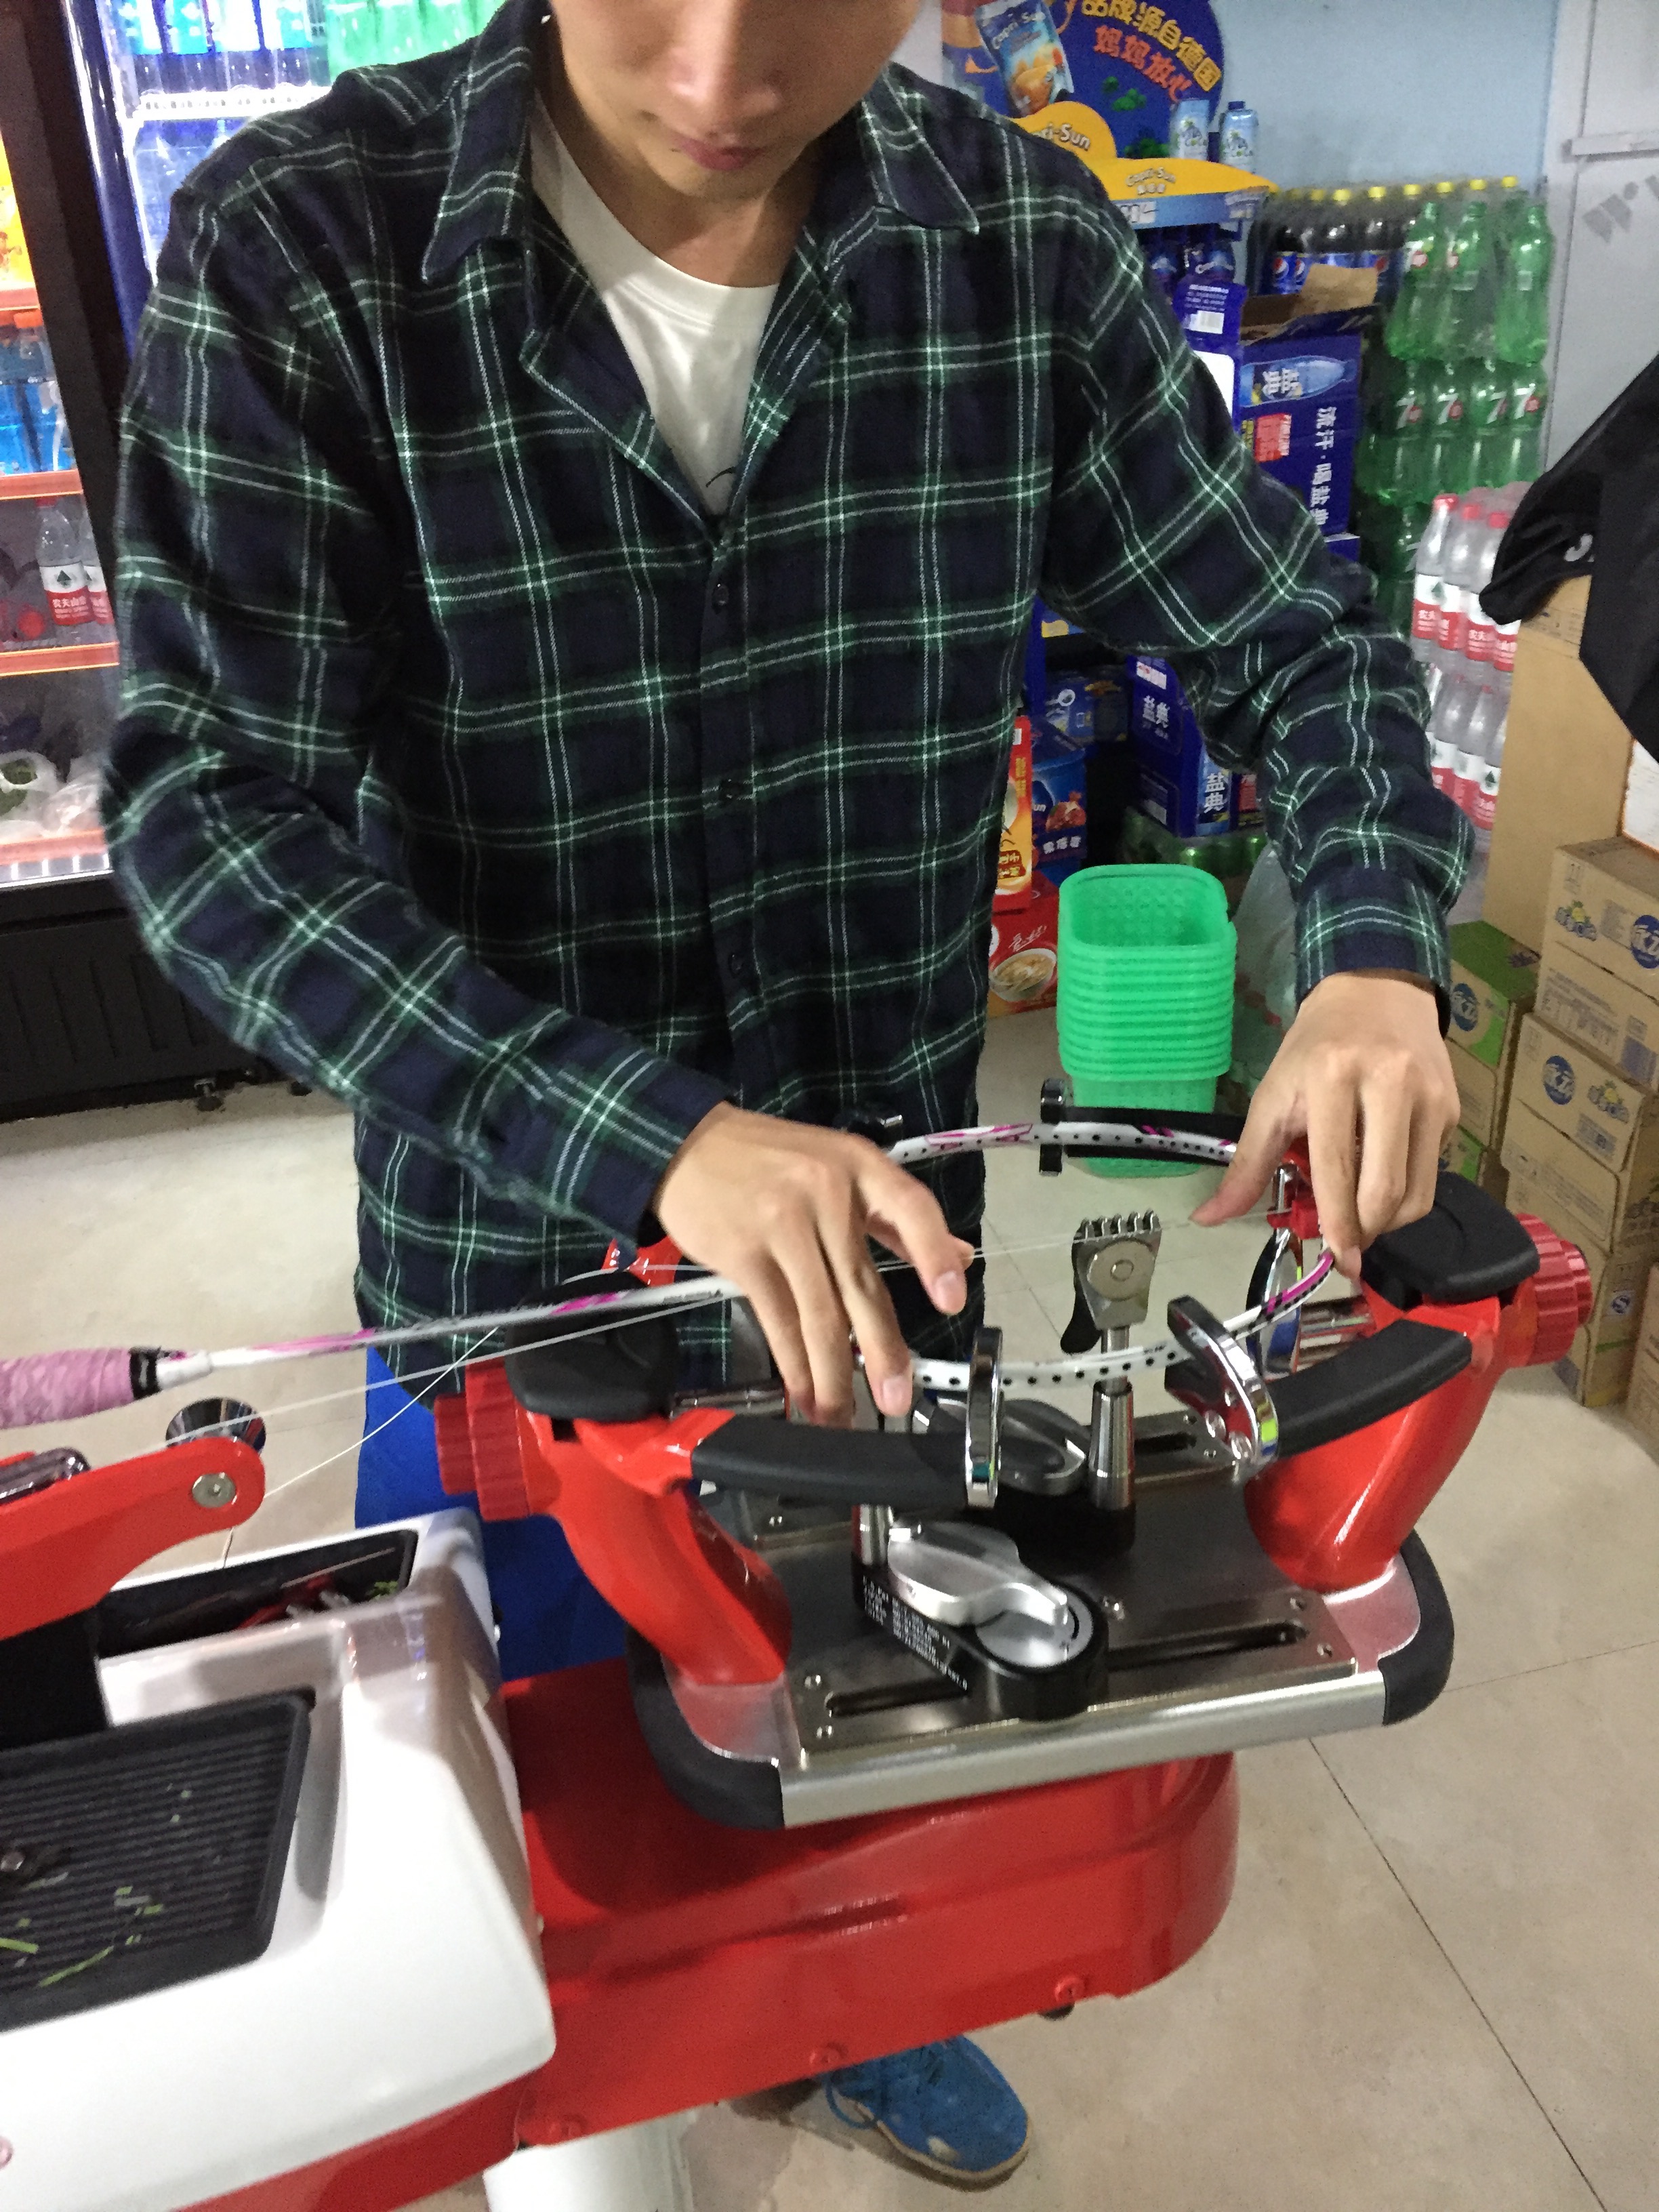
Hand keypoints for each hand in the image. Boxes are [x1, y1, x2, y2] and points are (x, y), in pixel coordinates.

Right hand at [653, 1104, 973, 1426]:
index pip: (910, 1211)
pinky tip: (803, 1390)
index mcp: (859, 1167)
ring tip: (842, 1412)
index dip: (932, 1257)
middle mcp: (825, 1194)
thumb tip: (959, 1256)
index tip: (952, 1302)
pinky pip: (777, 1319)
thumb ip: (896, 1216)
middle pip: (861, 1284)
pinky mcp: (744, 1254)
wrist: (685, 1145)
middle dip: (882, 1350)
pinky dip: (793, 1363)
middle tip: (895, 1397)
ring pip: (818, 1313)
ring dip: (832, 1374)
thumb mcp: (840, 1166)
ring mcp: (781, 1225)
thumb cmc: (769, 1158)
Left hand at [1192, 971, 1459, 1278]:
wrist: (1376, 990)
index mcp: (1334, 1076)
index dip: (1339, 1223)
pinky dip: (1404, 1192)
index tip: (1338, 1260)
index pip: (1338, 1167)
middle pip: (1385, 1190)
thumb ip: (1247, 1163)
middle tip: (1346, 1244)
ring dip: (1387, 1221)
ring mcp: (1429, 1097)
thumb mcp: (1273, 1096)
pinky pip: (1431, 1173)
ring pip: (1417, 1193)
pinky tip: (1379, 1174)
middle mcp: (1391, 1083)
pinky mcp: (1451, 1108)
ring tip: (1360, 1214)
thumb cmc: (1315, 1047)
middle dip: (1364, 1231)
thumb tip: (1209, 1218)